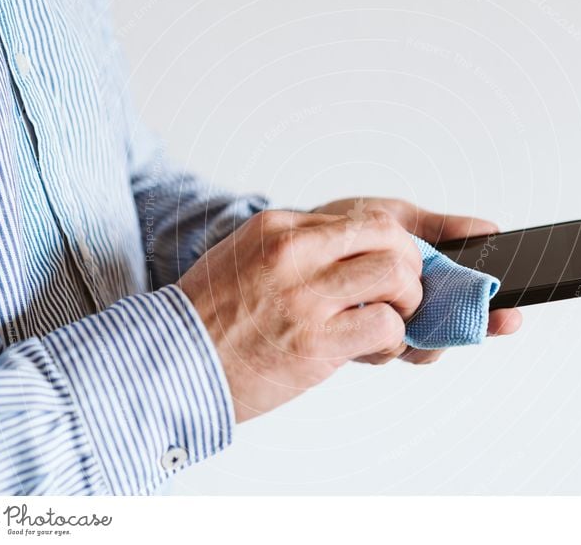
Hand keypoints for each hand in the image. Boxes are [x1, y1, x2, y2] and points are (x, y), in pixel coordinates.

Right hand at [177, 209, 423, 421]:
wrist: (169, 363)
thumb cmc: (209, 315)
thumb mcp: (245, 256)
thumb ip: (296, 249)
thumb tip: (351, 253)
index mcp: (279, 228)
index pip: (364, 218)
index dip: (394, 243)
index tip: (395, 264)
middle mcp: (294, 253)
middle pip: (390, 236)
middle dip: (411, 265)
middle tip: (403, 291)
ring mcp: (304, 297)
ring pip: (396, 275)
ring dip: (408, 302)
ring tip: (393, 320)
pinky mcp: (313, 343)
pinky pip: (385, 327)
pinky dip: (393, 340)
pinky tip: (375, 349)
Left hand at [312, 197, 522, 363]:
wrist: (289, 240)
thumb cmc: (345, 226)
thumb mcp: (395, 219)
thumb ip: (439, 228)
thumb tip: (489, 228)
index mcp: (420, 291)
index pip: (465, 313)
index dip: (490, 318)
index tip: (510, 316)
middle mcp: (402, 318)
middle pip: (443, 338)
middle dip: (457, 328)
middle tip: (458, 312)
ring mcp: (374, 331)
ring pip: (412, 349)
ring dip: (417, 330)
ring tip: (405, 303)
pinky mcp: (345, 337)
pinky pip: (373, 343)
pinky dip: (380, 327)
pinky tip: (368, 306)